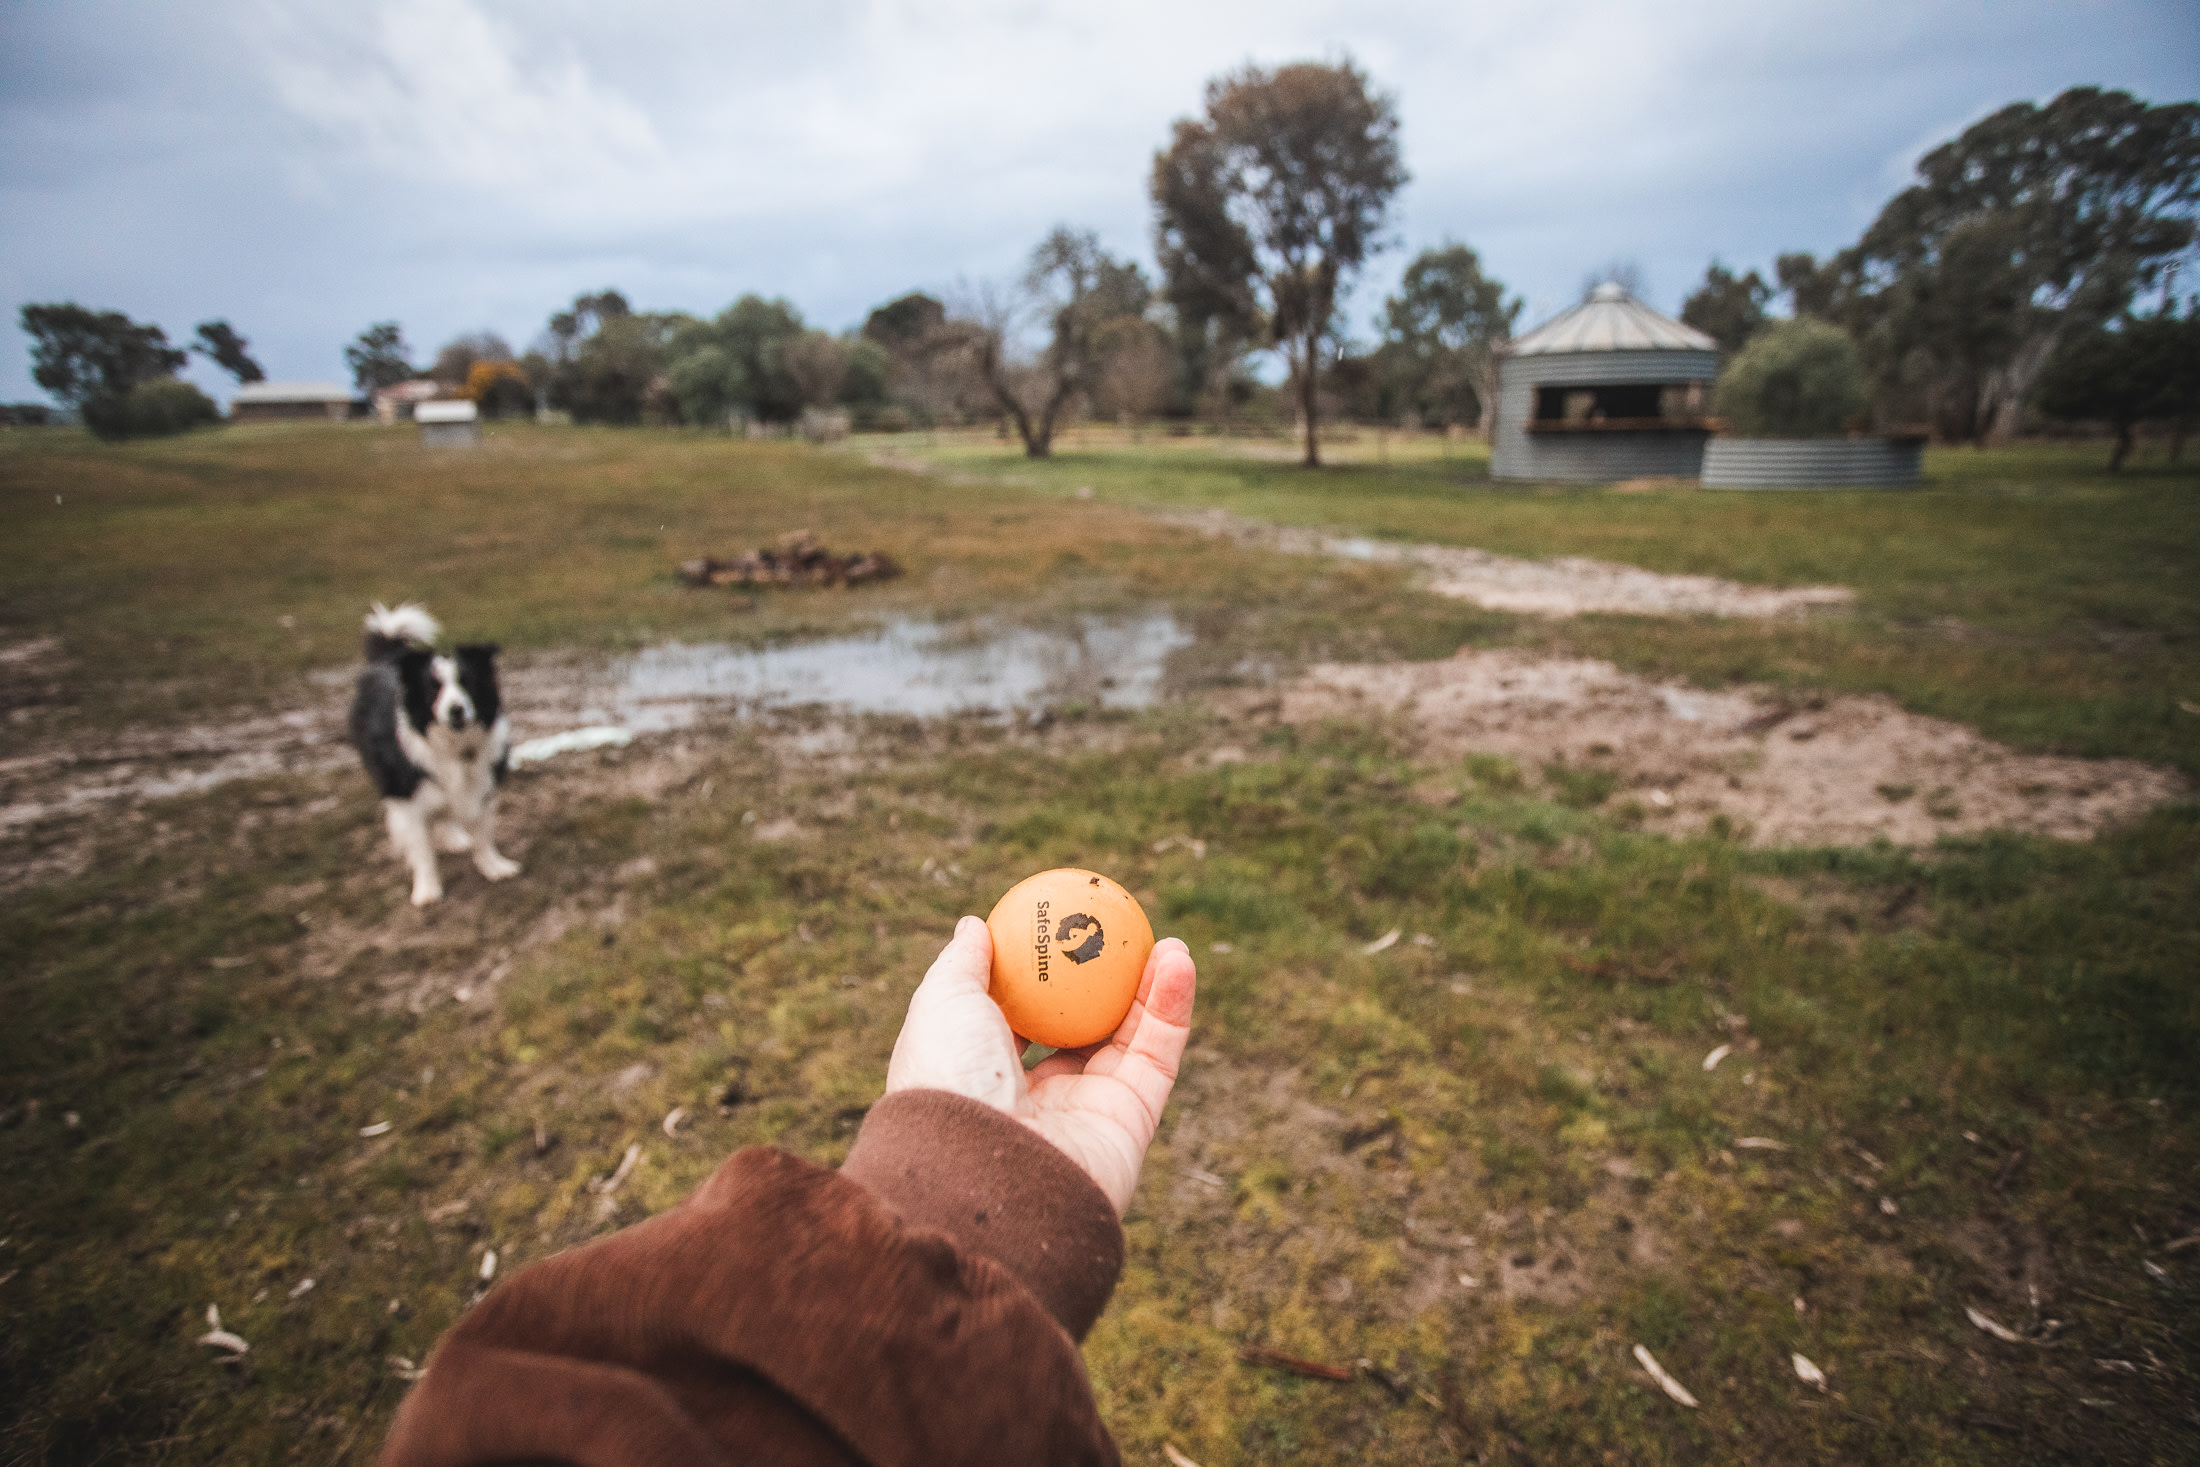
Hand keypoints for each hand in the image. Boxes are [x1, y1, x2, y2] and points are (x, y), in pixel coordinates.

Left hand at [886, 915, 1195, 1213]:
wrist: (988, 1174)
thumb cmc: (951, 1082)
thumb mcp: (943, 1006)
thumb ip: (962, 964)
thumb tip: (975, 926)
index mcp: (983, 1073)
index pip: (1017, 1019)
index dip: (1041, 977)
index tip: (1061, 931)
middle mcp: (1035, 1097)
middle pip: (1081, 1028)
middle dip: (1106, 983)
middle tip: (1122, 935)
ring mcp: (1085, 1112)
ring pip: (1128, 1039)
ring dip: (1151, 988)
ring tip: (1166, 940)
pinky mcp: (1130, 1123)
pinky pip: (1157, 1056)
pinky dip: (1172, 1008)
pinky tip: (1176, 959)